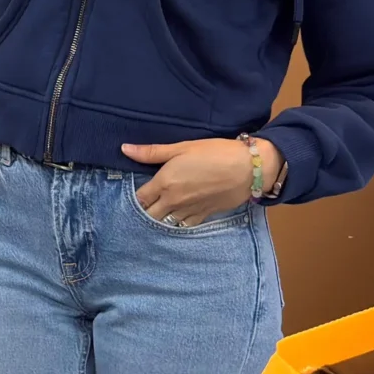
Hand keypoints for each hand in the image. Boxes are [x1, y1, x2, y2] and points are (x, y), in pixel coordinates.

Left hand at [122, 138, 273, 226]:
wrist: (249, 168)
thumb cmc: (215, 153)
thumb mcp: (182, 147)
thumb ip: (152, 152)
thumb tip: (124, 149)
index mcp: (165, 183)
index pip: (140, 198)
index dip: (135, 197)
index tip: (135, 193)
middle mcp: (174, 201)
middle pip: (150, 215)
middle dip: (145, 212)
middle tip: (146, 204)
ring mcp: (189, 211)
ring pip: (166, 223)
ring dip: (161, 219)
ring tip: (160, 212)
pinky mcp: (204, 216)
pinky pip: (184, 226)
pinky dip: (178, 223)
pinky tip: (178, 218)